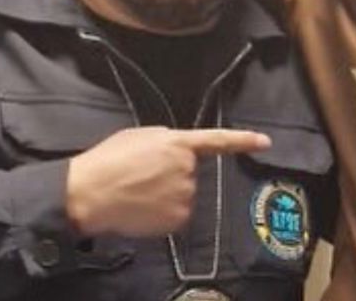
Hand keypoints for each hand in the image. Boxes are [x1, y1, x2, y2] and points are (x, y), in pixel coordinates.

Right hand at [66, 127, 270, 236]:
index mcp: (178, 143)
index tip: (265, 142)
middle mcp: (187, 169)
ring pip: (183, 195)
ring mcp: (184, 195)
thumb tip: (178, 151)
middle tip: (142, 176)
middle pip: (190, 173)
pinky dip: (163, 213)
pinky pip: (176, 214)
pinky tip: (142, 208)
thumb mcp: (139, 136)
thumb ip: (166, 141)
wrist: (90, 192)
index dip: (243, 141)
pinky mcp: (177, 219)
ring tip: (139, 192)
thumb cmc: (109, 159)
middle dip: (172, 175)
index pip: (217, 141)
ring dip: (167, 195)